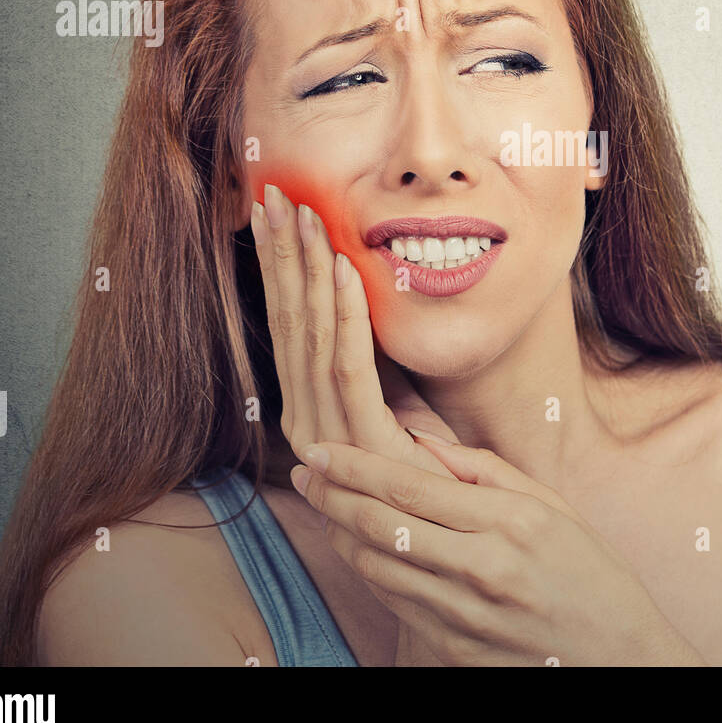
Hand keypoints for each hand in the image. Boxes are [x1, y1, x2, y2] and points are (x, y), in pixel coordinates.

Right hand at [252, 183, 457, 473]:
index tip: (272, 210)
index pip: (285, 322)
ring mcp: (325, 434)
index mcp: (305, 407)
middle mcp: (302, 419)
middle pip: (288, 320)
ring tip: (304, 215)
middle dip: (280, 254)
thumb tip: (356, 293)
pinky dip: (345, 313)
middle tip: (274, 193)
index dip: (276, 265)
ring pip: (311, 335)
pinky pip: (349, 365)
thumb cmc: (427, 461)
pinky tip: (341, 268)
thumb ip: (369, 354)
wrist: (449, 528)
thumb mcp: (393, 395)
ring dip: (305, 269)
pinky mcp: (361, 442)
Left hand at [292, 436, 708, 666]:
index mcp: (510, 524)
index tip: (321, 449)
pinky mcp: (453, 649)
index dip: (354, 467)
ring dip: (339, 532)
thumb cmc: (593, 574)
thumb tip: (422, 443)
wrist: (620, 659)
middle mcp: (482, 569)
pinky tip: (355, 546)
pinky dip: (366, 570)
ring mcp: (463, 616)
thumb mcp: (553, 507)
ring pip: (376, 567)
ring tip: (324, 502)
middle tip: (304, 470)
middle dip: (332, 494)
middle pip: (380, 526)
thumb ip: (486, 471)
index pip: (409, 488)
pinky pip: (392, 603)